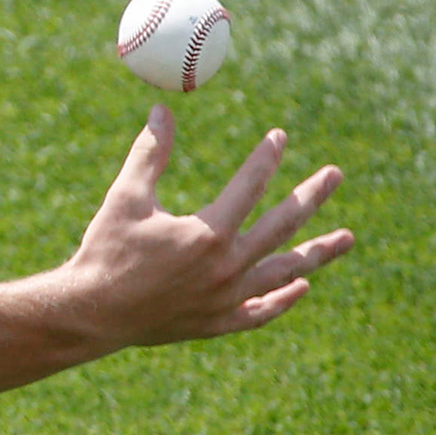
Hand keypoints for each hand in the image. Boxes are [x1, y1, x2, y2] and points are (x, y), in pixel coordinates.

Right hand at [62, 106, 355, 348]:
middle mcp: (226, 267)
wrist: (88, 315)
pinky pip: (260, 311)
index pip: (250, 186)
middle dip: (311, 196)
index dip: (266, 157)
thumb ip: (149, 155)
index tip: (279, 137)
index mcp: (207, 233)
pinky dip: (282, 299)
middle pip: (282, 225)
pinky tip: (301, 286)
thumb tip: (162, 111)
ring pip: (283, 272)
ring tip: (347, 238)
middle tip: (334, 174)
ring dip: (317, 253)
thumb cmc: (104, 252)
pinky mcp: (215, 323)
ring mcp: (225, 298)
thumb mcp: (125, 199)